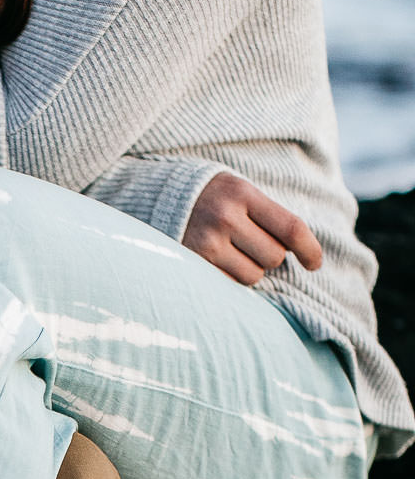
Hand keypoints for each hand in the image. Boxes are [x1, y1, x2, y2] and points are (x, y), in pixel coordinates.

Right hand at [183, 171, 321, 285]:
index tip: (315, 264)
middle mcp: (225, 217)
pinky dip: (231, 278)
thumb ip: (270, 217)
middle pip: (274, 257)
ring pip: (254, 275)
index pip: (291, 227)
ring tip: (232, 251)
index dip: (310, 249)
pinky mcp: (194, 264)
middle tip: (251, 243)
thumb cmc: (214, 199)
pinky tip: (219, 261)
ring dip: (250, 269)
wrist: (162, 199)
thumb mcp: (241, 193)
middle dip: (270, 255)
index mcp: (243, 193)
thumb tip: (303, 254)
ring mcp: (207, 243)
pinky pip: (231, 284)